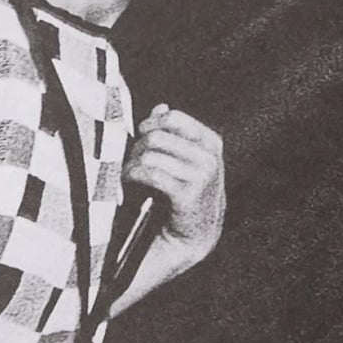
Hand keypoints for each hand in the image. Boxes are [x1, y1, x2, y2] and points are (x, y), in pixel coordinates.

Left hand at [123, 105, 225, 271]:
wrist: (194, 234)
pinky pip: (150, 173)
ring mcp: (202, 176)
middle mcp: (210, 157)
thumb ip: (173, 133)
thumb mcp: (185, 159)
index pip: (173, 118)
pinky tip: (131, 182)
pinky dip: (134, 176)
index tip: (141, 136)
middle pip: (156, 136)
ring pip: (150, 155)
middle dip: (137, 147)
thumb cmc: (186, 194)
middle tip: (133, 161)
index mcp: (211, 142)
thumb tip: (160, 107)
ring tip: (131, 174)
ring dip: (133, 164)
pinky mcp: (188, 194)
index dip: (150, 125)